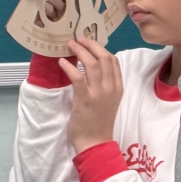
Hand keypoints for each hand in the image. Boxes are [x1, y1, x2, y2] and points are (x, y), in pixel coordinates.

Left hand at [61, 37, 123, 152]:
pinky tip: (63, 62)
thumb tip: (91, 68)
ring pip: (92, 64)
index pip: (113, 61)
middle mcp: (111, 87)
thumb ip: (104, 85)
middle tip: (78, 39)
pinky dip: (70, 67)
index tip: (89, 42)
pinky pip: (78, 78)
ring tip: (70, 46)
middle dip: (90, 45)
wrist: (95, 142)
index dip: (101, 48)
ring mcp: (100, 93)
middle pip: (104, 58)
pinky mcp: (86, 99)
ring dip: (80, 51)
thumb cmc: (99, 122)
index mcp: (118, 87)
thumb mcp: (109, 100)